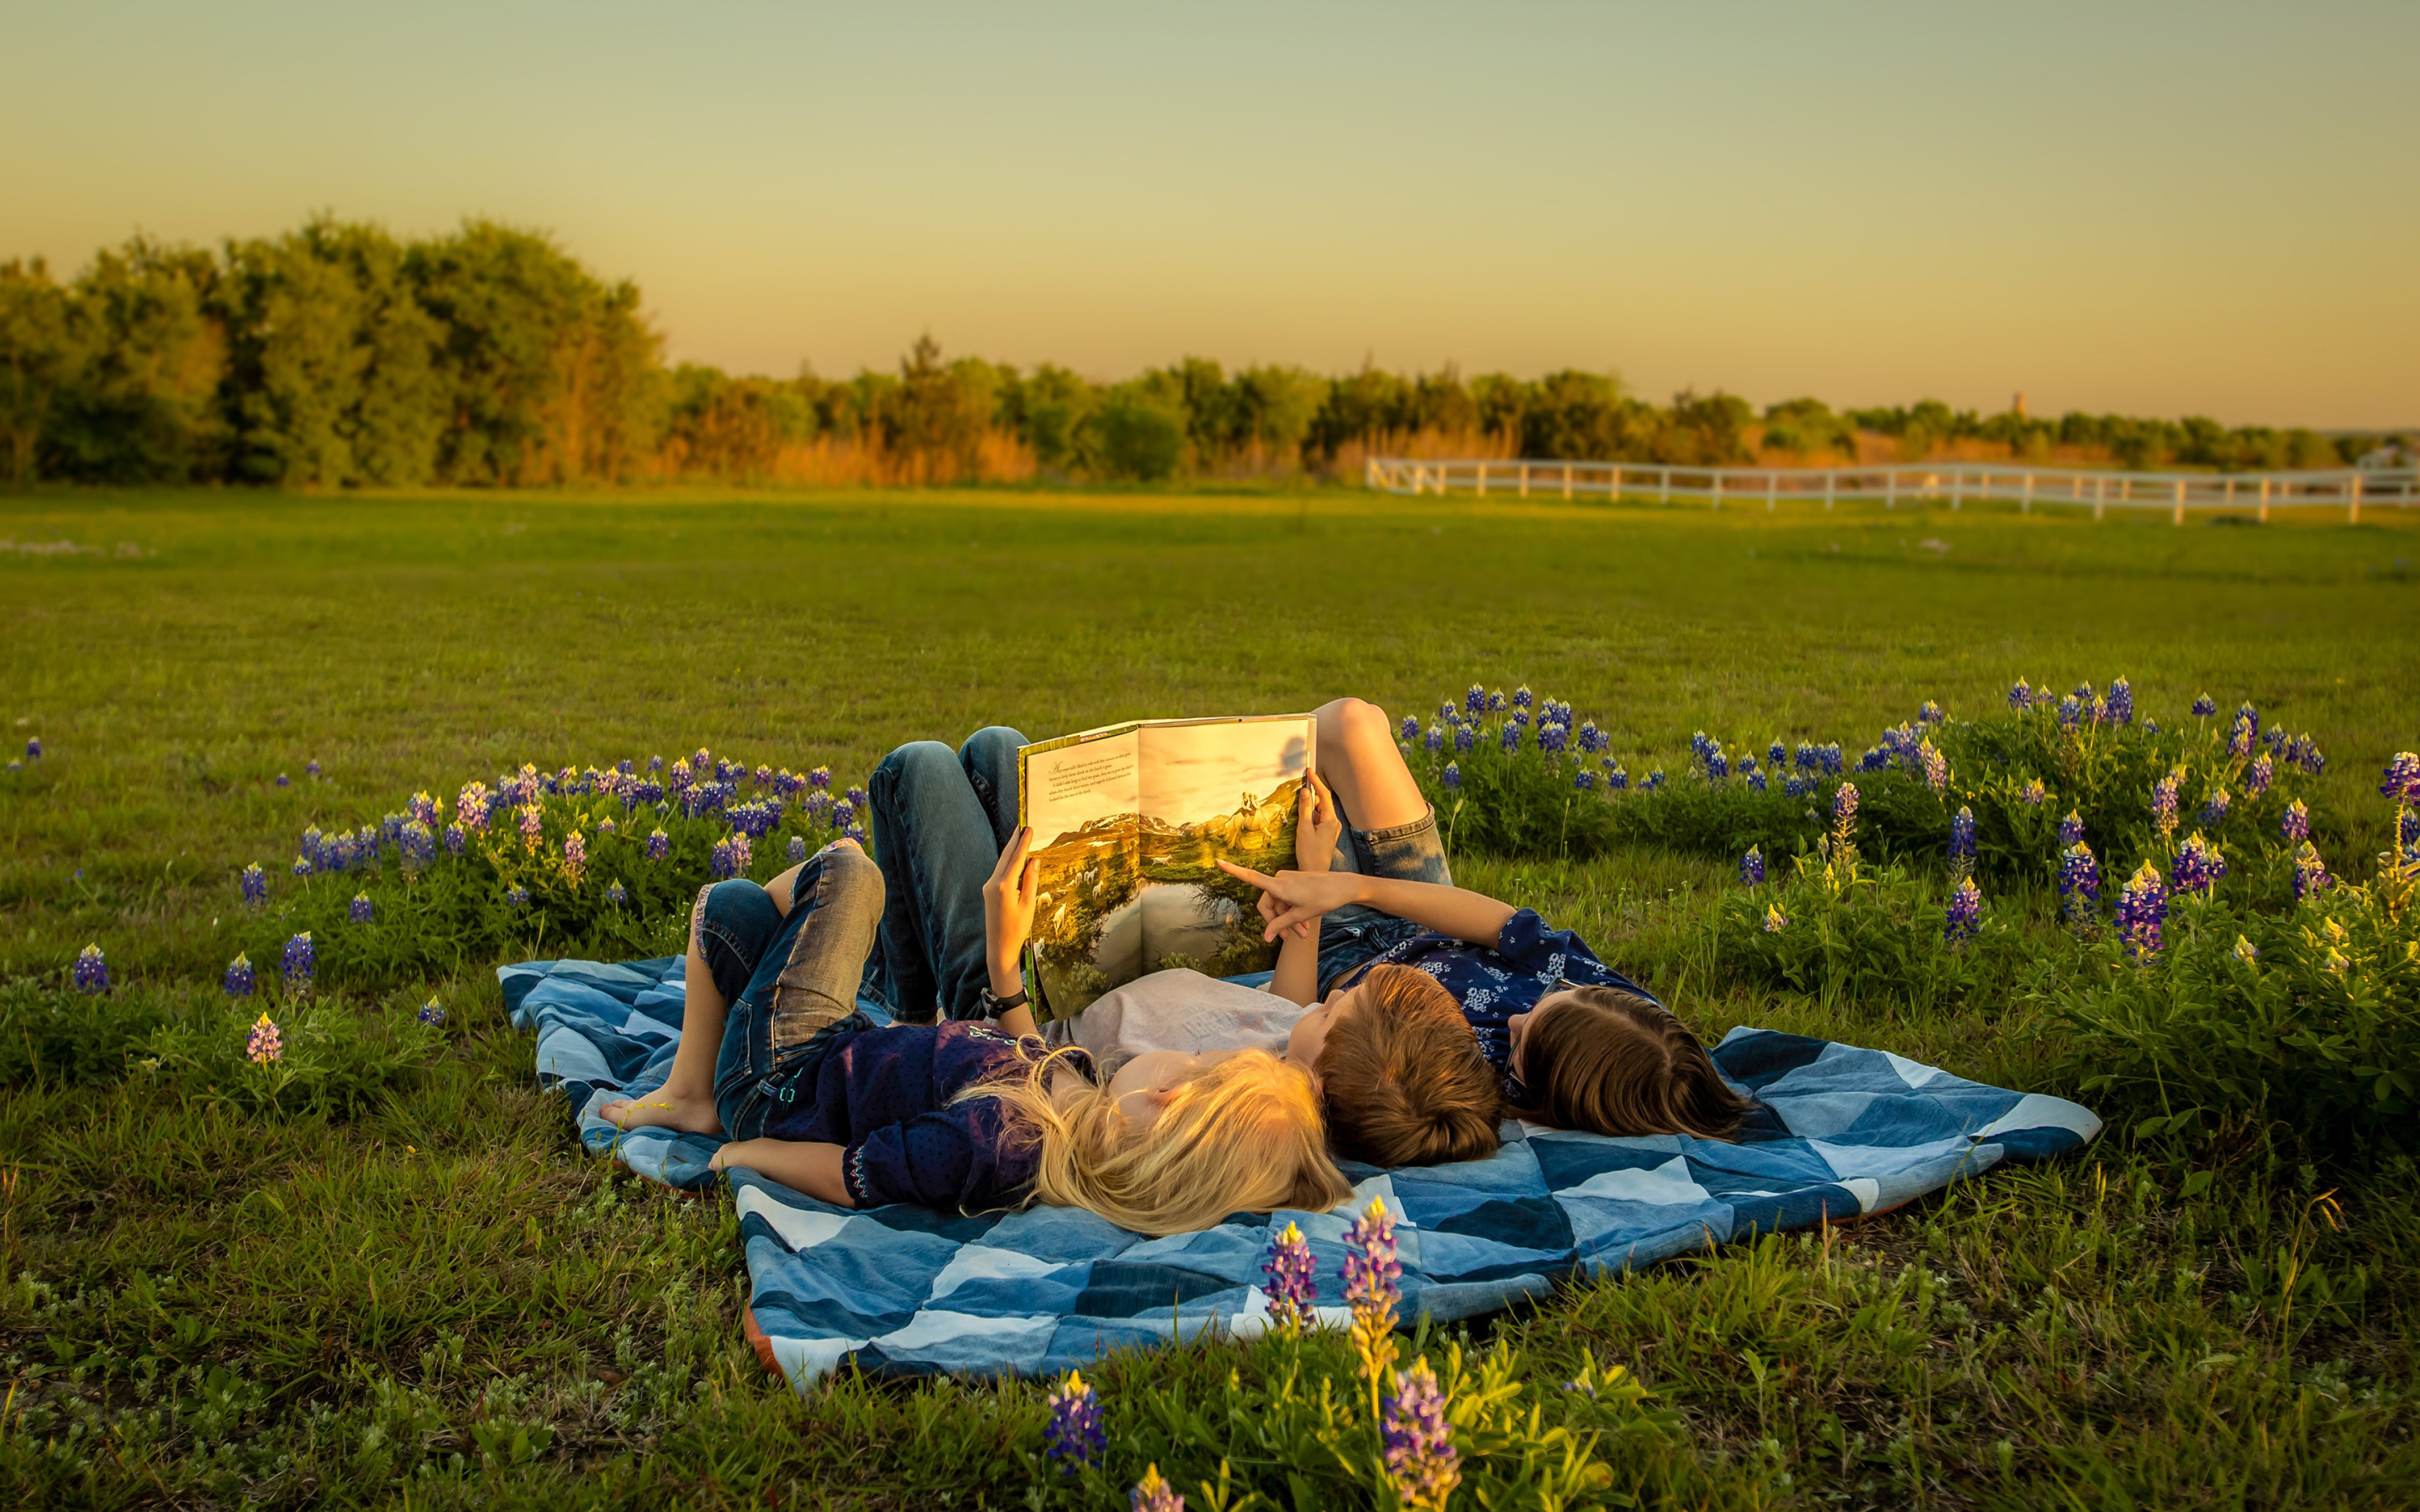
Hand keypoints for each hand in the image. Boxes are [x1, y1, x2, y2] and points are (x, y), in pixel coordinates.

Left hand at [984, 826, 1038, 987]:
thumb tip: (1034, 860)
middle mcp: (993, 883)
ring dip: (1011, 850)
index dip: (1024, 842)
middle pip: (1006, 857)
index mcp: (1004, 886)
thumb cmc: (1018, 928)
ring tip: (1019, 837)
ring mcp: (989, 887)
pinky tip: (1014, 858)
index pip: (1017, 858)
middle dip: (1015, 841)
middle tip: (1022, 826)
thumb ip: (1031, 880)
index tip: (1028, 828)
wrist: (999, 947)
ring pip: (1002, 863)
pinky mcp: (988, 892)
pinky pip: (1000, 872)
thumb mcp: (1029, 904)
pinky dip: (1008, 862)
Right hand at [1216, 859, 1362, 941]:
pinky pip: (1285, 900)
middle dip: (1277, 922)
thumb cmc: (1323, 899)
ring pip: (1279, 905)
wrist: (1343, 887)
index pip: (1250, 877)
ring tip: (1302, 934)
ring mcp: (1286, 880)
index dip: (1233, 870)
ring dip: (1287, 920)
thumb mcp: (1301, 915)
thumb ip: (1281, 925)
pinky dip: (1292, 912)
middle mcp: (1279, 880)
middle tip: (1291, 938)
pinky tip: (1303, 926)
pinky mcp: (1293, 882)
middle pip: (1267, 905)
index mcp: (1279, 885)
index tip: (1218, 861)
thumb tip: (1265, 937)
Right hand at [1295, 772, 1342, 874]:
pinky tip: (1303, 820)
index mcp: (1331, 820)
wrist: (1315, 874)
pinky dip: (1312, 816)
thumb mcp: (1304, 829)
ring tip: (1299, 808)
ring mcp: (1332, 830)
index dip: (1316, 781)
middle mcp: (1334, 823)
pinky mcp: (1327, 835)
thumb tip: (1304, 792)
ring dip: (1310, 807)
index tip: (1309, 771)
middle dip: (1312, 794)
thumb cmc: (1309, 853)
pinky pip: (1320, 820)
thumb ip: (1305, 809)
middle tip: (1301, 786)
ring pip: (1321, 812)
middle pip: (1323, 802)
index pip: (1324, 795)